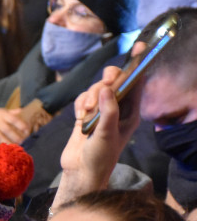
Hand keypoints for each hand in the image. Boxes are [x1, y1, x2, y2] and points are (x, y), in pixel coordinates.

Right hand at [0, 107, 29, 145]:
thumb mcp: (2, 111)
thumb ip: (12, 112)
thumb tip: (22, 110)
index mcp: (3, 115)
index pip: (14, 119)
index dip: (21, 125)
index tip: (27, 130)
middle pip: (8, 130)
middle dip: (16, 137)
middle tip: (22, 141)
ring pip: (0, 137)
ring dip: (8, 142)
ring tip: (14, 146)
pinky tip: (3, 149)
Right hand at [51, 60, 142, 210]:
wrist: (80, 172)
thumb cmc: (100, 157)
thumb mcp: (107, 134)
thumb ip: (108, 110)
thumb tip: (106, 88)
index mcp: (131, 113)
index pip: (137, 83)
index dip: (138, 65)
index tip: (139, 48)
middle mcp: (118, 109)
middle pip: (115, 82)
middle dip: (107, 80)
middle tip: (103, 84)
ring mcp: (101, 111)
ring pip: (96, 89)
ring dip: (90, 96)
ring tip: (86, 113)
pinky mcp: (86, 115)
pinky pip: (83, 99)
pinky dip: (80, 104)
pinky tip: (80, 117)